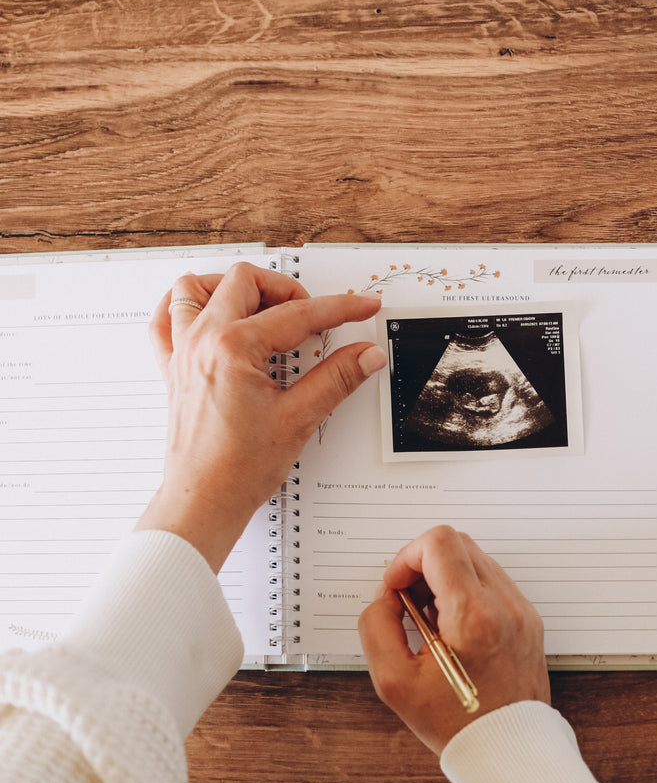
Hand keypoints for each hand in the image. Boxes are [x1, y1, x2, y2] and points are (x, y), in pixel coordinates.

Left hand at [136, 262, 385, 571]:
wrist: (204, 501)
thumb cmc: (238, 469)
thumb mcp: (299, 417)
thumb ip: (337, 377)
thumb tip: (365, 354)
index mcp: (233, 348)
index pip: (298, 314)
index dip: (339, 308)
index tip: (361, 306)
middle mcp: (202, 342)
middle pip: (245, 282)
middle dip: (287, 289)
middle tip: (314, 314)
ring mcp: (183, 353)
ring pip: (196, 289)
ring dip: (231, 287)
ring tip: (264, 306)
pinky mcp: (174, 369)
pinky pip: (165, 320)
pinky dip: (185, 306)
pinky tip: (211, 315)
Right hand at [359, 526, 550, 754]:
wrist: (509, 748)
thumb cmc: (458, 723)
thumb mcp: (395, 683)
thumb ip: (377, 628)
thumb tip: (384, 599)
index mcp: (473, 616)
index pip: (439, 544)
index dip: (406, 558)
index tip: (396, 588)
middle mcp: (504, 604)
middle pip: (457, 543)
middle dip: (424, 565)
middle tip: (410, 603)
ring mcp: (521, 608)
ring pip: (476, 558)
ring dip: (446, 577)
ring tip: (432, 620)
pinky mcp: (528, 617)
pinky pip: (492, 581)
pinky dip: (467, 591)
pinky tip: (454, 627)